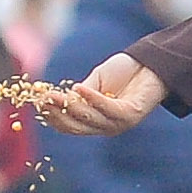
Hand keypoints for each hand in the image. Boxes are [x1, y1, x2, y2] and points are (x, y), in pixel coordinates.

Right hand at [38, 54, 164, 136]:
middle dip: (57, 114)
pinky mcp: (131, 115)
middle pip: (76, 126)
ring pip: (89, 118)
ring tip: (55, 94)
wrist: (153, 64)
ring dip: (70, 106)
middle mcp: (106, 128)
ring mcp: (119, 124)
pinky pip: (107, 108)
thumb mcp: (96, 82)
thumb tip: (56, 99)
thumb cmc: (124, 72)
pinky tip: (79, 87)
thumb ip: (80, 93)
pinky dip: (92, 98)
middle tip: (43, 100)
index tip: (37, 103)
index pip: (69, 126)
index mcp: (95, 122)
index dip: (52, 117)